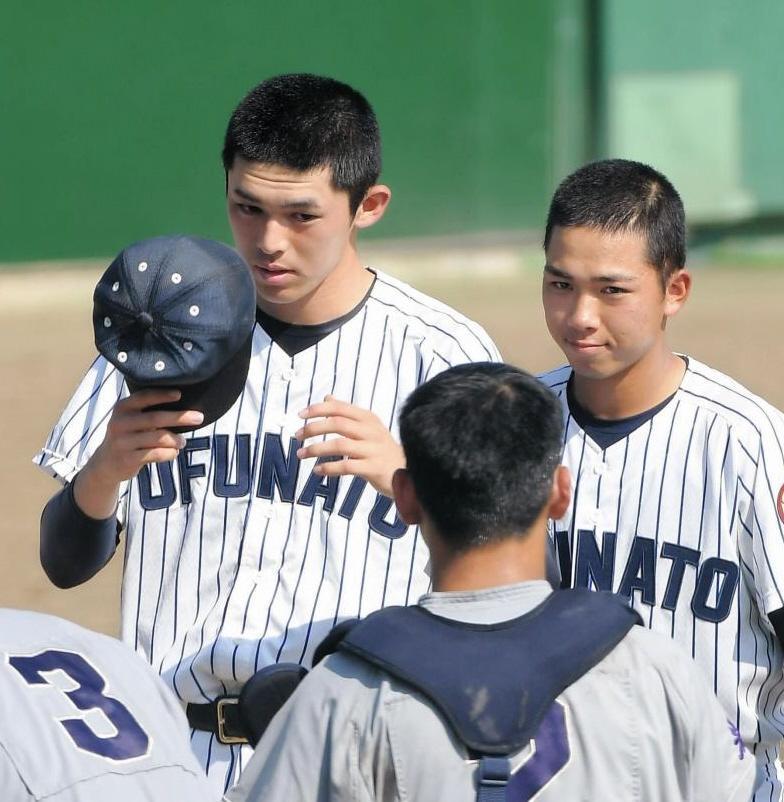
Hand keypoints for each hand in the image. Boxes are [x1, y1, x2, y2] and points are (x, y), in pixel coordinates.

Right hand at [74, 389, 202, 517]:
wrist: (105, 464)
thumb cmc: (128, 436)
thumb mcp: (131, 420)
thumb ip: (148, 412)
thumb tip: (184, 406)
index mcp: (122, 408)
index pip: (144, 397)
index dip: (162, 395)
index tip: (180, 394)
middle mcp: (120, 423)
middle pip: (156, 418)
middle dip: (180, 417)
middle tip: (199, 417)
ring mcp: (122, 442)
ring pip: (158, 438)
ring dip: (176, 439)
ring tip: (183, 441)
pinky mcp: (127, 459)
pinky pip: (156, 454)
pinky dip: (170, 453)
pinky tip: (174, 452)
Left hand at [296, 396, 403, 497]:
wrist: (408, 472)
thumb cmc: (382, 449)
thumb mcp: (368, 427)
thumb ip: (347, 413)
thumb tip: (327, 397)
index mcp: (368, 418)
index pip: (339, 408)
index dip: (318, 409)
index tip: (300, 415)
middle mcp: (371, 431)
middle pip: (337, 423)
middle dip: (313, 428)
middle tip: (297, 435)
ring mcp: (373, 449)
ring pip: (339, 444)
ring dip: (316, 449)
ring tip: (301, 454)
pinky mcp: (374, 468)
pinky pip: (346, 466)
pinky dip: (329, 468)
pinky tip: (317, 470)